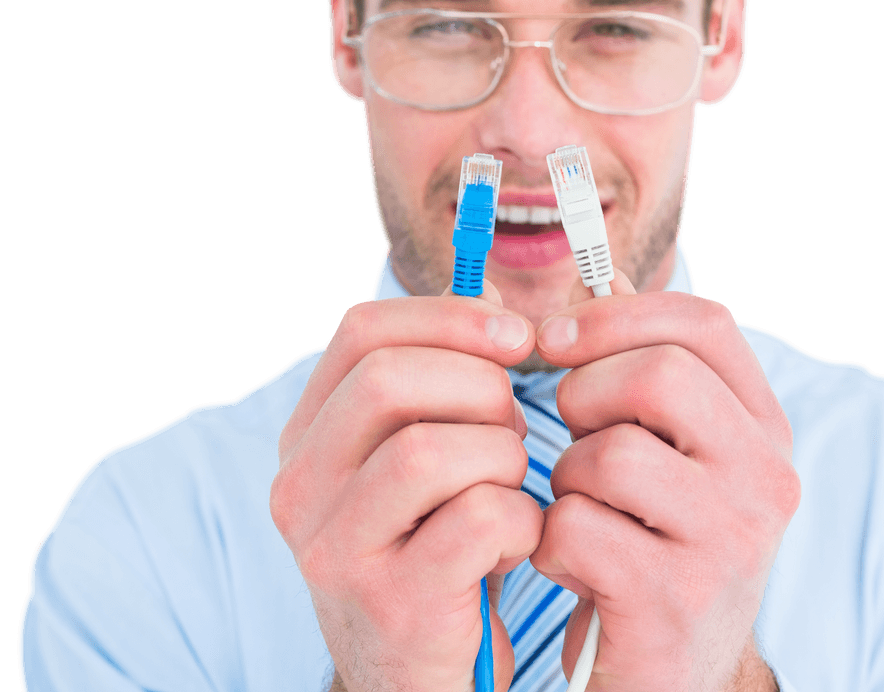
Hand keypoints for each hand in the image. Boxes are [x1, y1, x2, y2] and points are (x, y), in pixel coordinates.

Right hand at [270, 282, 541, 691]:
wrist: (422, 673)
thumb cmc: (439, 544)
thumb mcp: (432, 452)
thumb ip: (448, 372)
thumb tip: (490, 292)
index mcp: (309, 434)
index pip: (363, 330)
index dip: (449, 315)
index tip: (515, 334)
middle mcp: (300, 486)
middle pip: (391, 379)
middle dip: (480, 388)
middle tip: (511, 428)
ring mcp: (334, 549)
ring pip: (433, 449)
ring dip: (502, 458)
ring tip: (510, 491)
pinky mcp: (389, 603)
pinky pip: (478, 519)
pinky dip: (520, 522)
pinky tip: (514, 545)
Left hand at [530, 271, 797, 691]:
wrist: (674, 674)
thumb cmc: (657, 543)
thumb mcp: (670, 453)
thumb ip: (644, 367)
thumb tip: (603, 275)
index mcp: (763, 428)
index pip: (704, 323)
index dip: (617, 313)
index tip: (557, 335)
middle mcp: (765, 479)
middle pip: (658, 375)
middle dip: (585, 392)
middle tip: (572, 433)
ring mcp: (728, 542)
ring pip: (609, 453)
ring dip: (566, 478)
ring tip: (581, 511)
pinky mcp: (674, 601)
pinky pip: (574, 527)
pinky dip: (550, 543)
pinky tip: (575, 567)